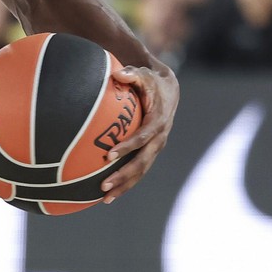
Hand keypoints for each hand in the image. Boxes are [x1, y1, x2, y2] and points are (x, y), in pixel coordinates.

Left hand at [100, 64, 178, 202]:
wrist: (168, 90)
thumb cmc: (150, 81)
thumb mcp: (143, 75)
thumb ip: (131, 74)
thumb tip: (117, 73)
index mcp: (158, 122)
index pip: (143, 138)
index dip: (128, 147)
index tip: (109, 155)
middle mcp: (159, 139)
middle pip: (142, 163)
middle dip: (124, 176)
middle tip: (103, 186)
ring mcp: (156, 148)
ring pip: (141, 172)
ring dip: (124, 186)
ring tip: (104, 198)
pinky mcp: (151, 152)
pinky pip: (138, 170)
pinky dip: (125, 182)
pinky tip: (106, 193)